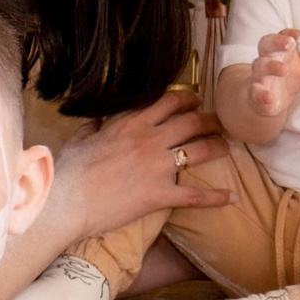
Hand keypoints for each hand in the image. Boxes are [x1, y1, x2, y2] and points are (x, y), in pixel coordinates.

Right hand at [53, 91, 232, 238]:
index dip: (188, 99)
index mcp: (131, 123)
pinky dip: (216, 196)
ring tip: (228, 147)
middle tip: (220, 123)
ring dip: (218, 147)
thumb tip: (98, 120)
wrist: (67, 201)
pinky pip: (195, 195)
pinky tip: (232, 197)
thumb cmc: (69, 170)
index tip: (196, 101)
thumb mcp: (80, 138)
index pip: (168, 101)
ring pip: (200, 151)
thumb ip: (94, 126)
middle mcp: (150, 139)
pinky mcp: (160, 194)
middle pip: (191, 122)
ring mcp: (158, 167)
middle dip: (210, 121)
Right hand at [244, 29, 299, 120]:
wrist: (266, 100)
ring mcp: (259, 75)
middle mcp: (266, 58)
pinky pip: (254, 92)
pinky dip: (260, 95)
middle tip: (290, 44)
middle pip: (266, 44)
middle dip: (277, 42)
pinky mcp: (255, 93)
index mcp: (279, 49)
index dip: (291, 34)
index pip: (282, 35)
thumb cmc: (287, 77)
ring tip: (284, 69)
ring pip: (260, 66)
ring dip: (271, 66)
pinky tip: (268, 98)